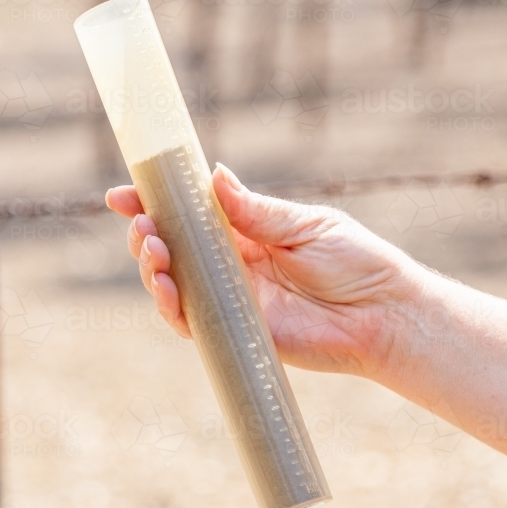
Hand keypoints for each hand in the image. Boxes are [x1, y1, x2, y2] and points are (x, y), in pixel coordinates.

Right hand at [106, 164, 427, 377]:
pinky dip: (169, 304)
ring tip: (153, 247)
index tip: (122, 193)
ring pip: (171, 284)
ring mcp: (228, 299)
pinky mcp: (234, 332)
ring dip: (151, 265)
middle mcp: (230, 265)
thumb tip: (214, 176)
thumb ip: (256, 210)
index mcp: (245, 232)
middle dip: (145, 233)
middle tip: (141, 222)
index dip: (152, 203)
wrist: (384, 314)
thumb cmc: (356, 263)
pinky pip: (188, 321)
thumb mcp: (305, 225)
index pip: (189, 215)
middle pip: (171, 249)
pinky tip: (166, 285)